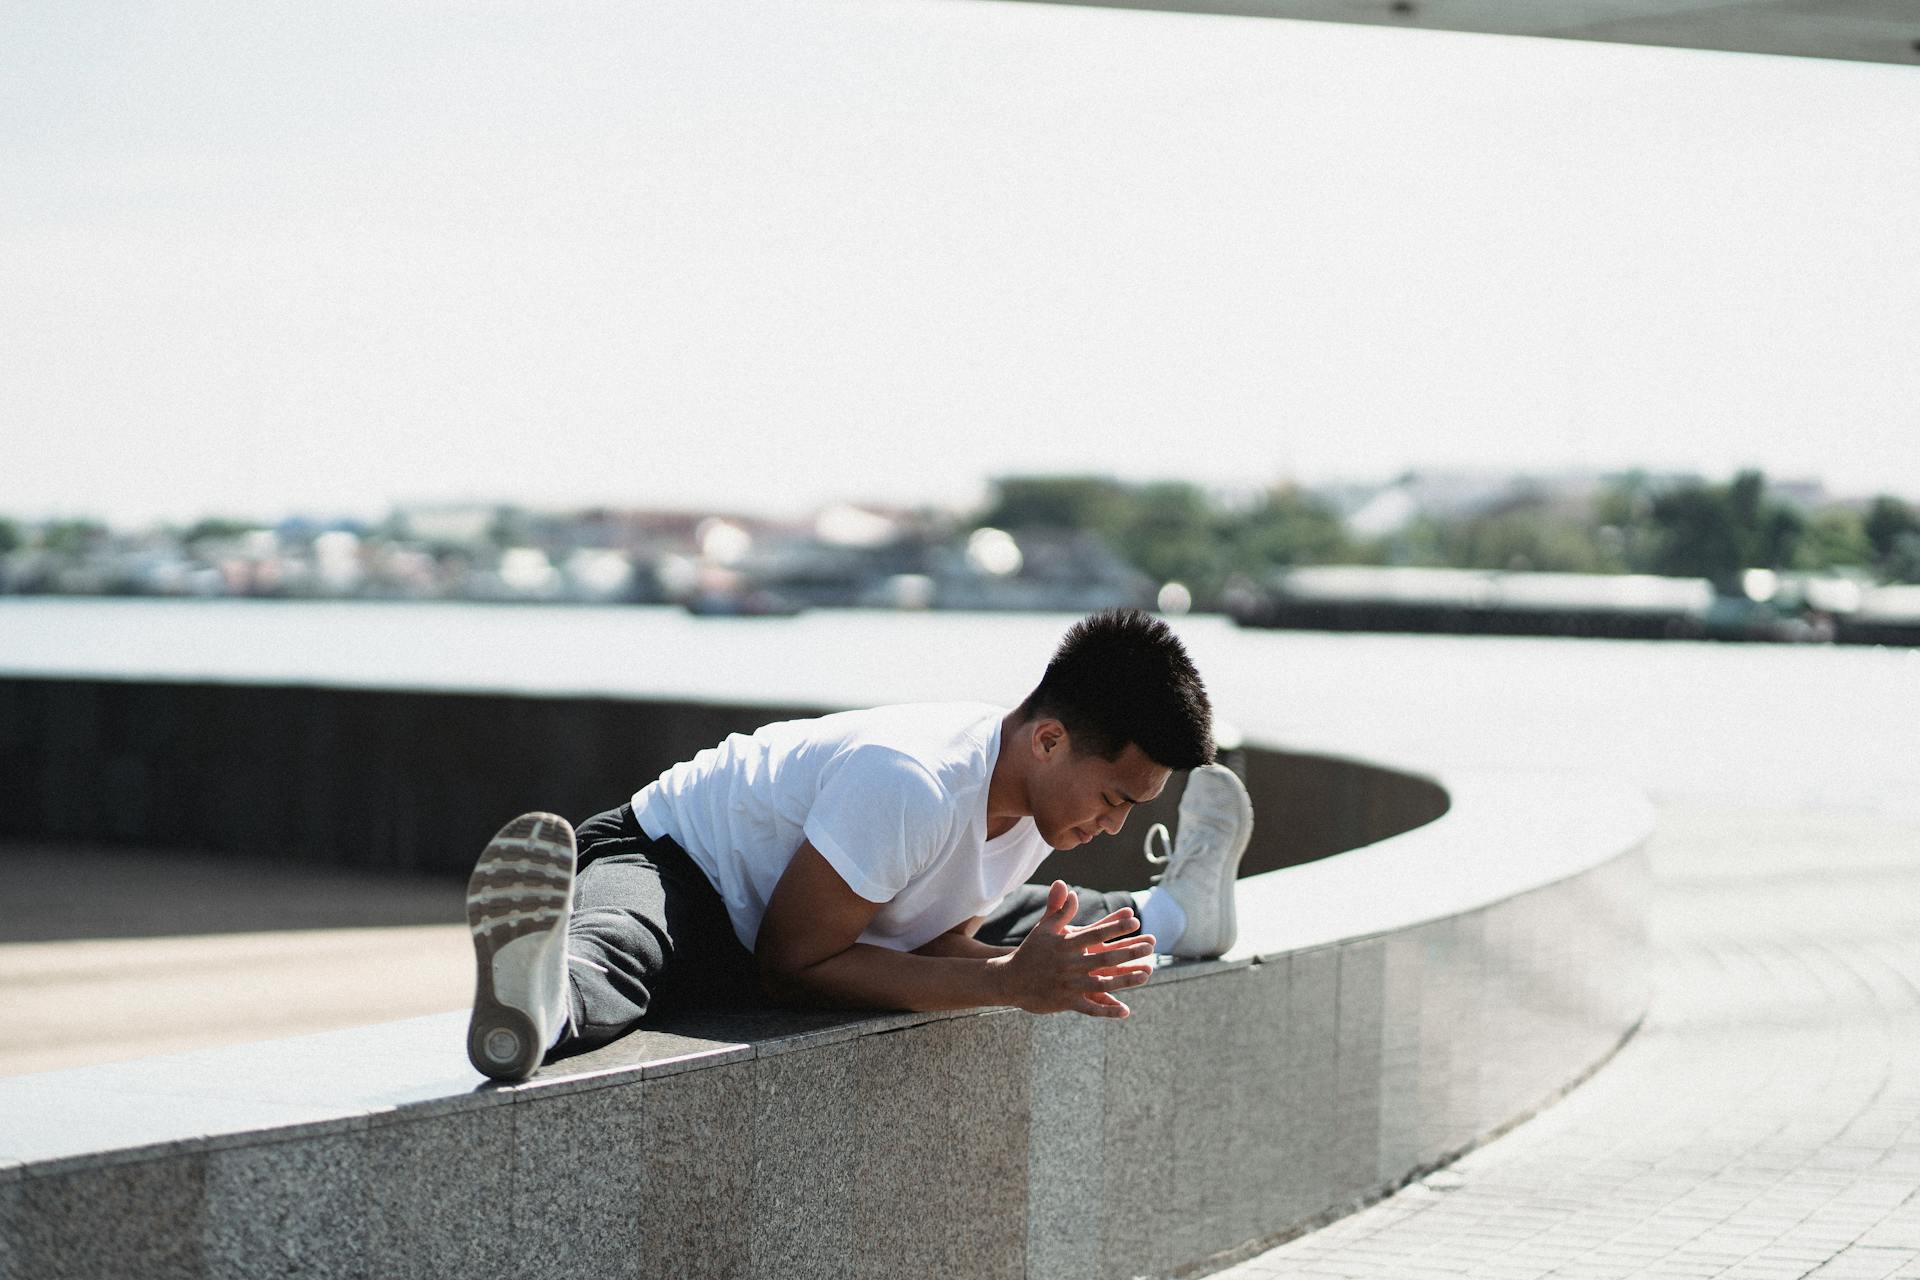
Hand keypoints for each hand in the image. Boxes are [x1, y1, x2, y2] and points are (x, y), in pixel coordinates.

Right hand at [990, 881, 1155, 1018]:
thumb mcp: (1044, 928)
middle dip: (1130, 951)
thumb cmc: (1030, 951)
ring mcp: (1069, 984)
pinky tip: (1125, 1010)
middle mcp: (1070, 964)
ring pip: (1103, 983)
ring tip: (1147, 974)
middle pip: (1105, 957)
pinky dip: (1108, 1009)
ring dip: (1126, 979)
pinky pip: (1091, 1007)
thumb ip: (1059, 909)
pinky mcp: (1067, 1002)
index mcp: (1066, 944)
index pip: (1095, 933)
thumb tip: (1067, 888)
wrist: (1010, 980)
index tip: (1134, 921)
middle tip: (1150, 945)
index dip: (1115, 927)